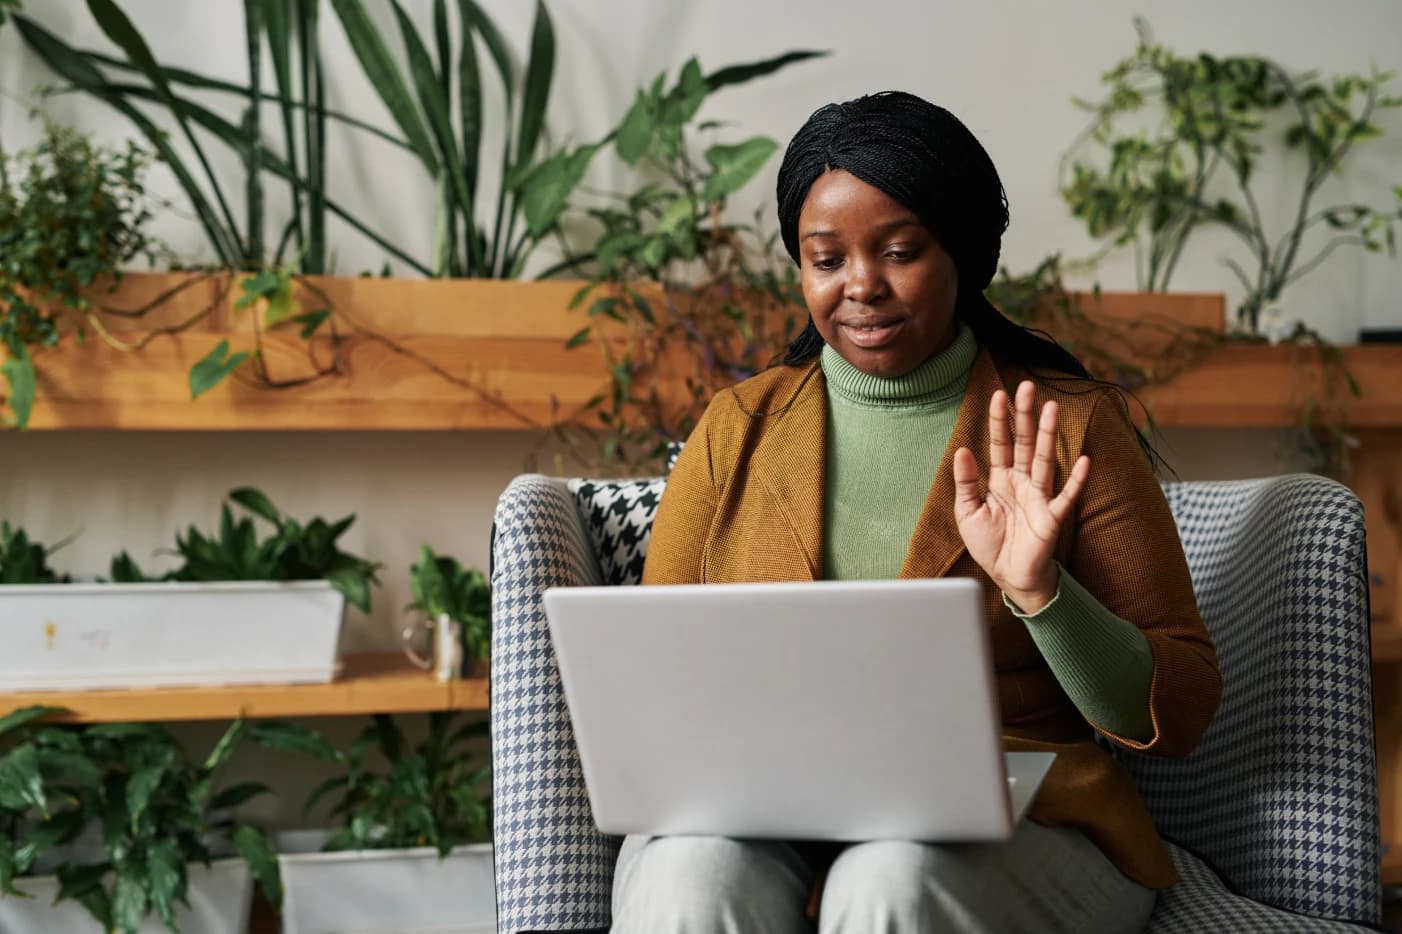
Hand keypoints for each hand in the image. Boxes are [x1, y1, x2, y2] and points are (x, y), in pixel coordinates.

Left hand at [952, 380, 1089, 612]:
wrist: (1009, 577)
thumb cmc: (990, 545)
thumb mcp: (967, 513)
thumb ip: (965, 483)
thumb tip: (963, 450)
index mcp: (1000, 480)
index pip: (1000, 443)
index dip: (1000, 420)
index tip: (998, 395)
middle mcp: (1022, 482)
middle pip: (1025, 442)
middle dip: (1025, 416)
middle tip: (1027, 386)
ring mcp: (1039, 497)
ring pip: (1045, 460)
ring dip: (1048, 435)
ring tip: (1051, 408)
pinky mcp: (1051, 517)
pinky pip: (1066, 496)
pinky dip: (1076, 480)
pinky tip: (1085, 461)